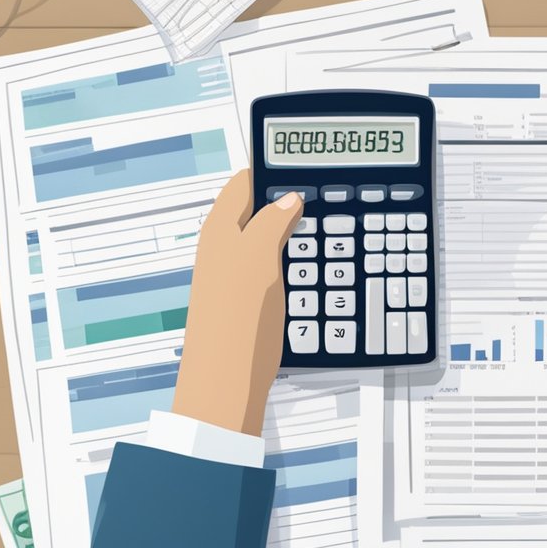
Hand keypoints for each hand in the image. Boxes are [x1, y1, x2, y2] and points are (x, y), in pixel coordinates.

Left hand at [173, 170, 302, 435]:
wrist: (227, 383)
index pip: (245, 181)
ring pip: (271, 238)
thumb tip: (289, 198)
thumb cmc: (235, 323)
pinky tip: (315, 268)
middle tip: (325, 196)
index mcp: (219, 230)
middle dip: (289, 201)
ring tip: (327, 228)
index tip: (305, 164)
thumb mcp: (257, 257)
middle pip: (258, 209)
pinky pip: (277, 267)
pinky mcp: (250, 301)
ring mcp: (236, 276)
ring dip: (296, 233)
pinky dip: (298, 261)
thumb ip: (273, 221)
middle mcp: (223, 249)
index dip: (274, 169)